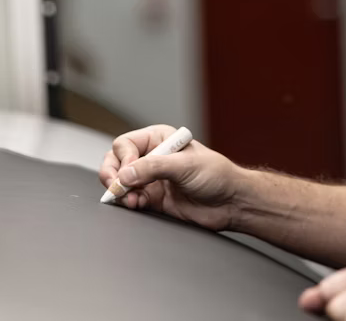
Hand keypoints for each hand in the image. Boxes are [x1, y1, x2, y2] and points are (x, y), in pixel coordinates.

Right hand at [98, 124, 242, 230]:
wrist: (232, 202)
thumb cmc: (217, 175)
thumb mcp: (185, 165)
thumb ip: (153, 167)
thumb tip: (125, 174)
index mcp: (159, 139)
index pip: (126, 145)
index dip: (123, 159)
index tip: (127, 173)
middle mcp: (152, 158)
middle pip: (117, 163)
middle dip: (113, 175)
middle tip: (116, 187)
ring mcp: (152, 179)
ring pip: (121, 183)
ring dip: (120, 192)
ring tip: (130, 199)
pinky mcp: (154, 199)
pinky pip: (131, 199)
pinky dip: (129, 203)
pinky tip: (136, 204)